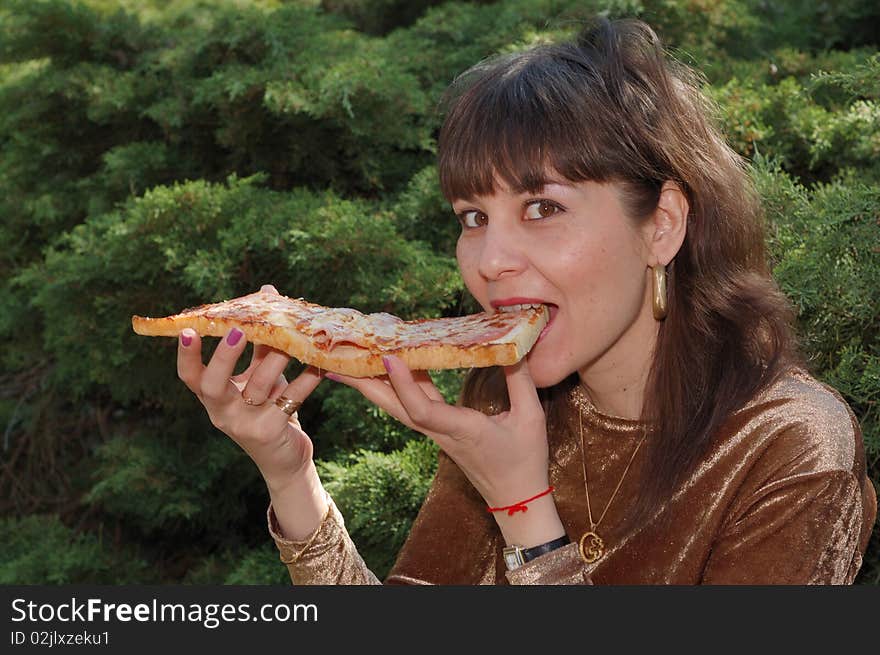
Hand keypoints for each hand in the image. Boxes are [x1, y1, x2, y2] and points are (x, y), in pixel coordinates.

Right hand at [176, 285, 322, 489]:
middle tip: (238, 330)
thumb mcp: (260, 373)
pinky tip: (319, 365)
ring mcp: (245, 425)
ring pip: (259, 386)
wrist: (284, 457)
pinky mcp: (271, 432)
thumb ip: (260, 340)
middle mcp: (222, 412)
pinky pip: (290, 400)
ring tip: (292, 338)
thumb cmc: (269, 406)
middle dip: (224, 356)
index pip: (190, 377)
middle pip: (213, 385)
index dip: (186, 355)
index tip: (187, 330)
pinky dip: (306, 380)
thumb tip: (265, 293)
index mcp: (213, 396)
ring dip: (276, 359)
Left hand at [327, 356, 549, 508]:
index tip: (388, 358)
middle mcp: (440, 432)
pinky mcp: (438, 430)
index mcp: (461, 430)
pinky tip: (384, 367)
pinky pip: (410, 405)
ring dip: (370, 383)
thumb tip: (514, 344)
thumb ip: (521, 380)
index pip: (423, 409)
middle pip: (393, 406)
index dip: (404, 385)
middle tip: (332, 359)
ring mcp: (436, 432)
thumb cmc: (525, 460)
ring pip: (396, 406)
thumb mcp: (530, 418)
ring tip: (345, 359)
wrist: (516, 500)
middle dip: (362, 383)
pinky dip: (395, 385)